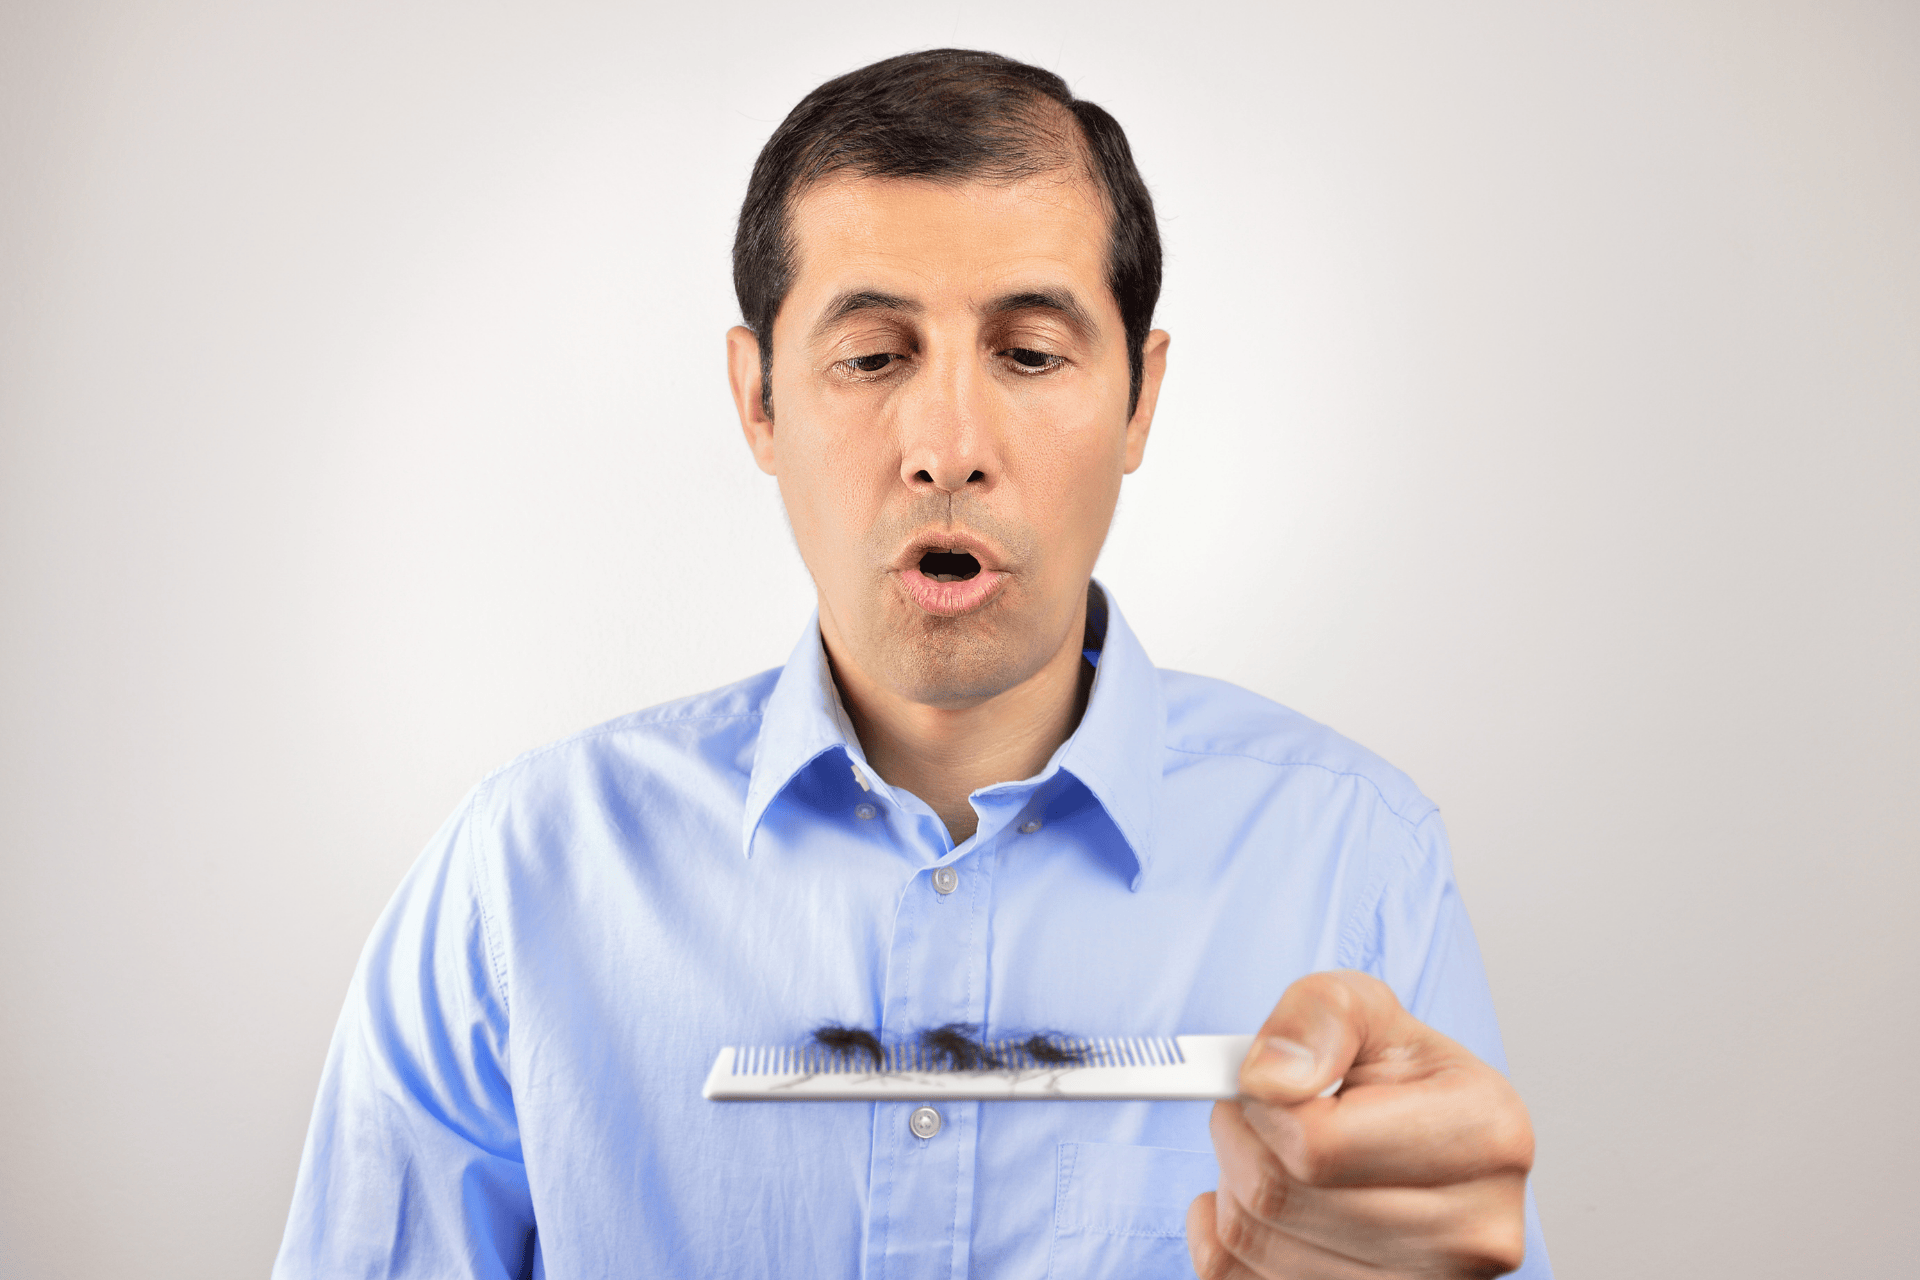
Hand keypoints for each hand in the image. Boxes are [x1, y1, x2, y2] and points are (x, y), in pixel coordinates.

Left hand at [1187, 971, 1533, 1278]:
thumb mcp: (1363, 1005)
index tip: (1262, 1081)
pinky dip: (1226, 1238)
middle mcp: (1474, 1230)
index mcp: (1487, 1136)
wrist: (1413, 1130)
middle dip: (1239, 1140)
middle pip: (1281, 1198)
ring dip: (1235, 1188)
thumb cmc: (1396, 1072)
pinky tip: (1258, 1202)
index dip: (1261, 1105)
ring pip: (1259, 1247)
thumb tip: (1270, 1079)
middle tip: (1254, 1110)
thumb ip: (1318, 1016)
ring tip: (1275, 1151)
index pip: (1316, 1144)